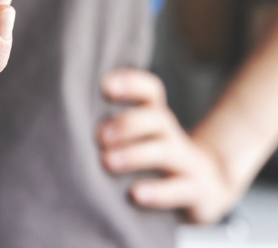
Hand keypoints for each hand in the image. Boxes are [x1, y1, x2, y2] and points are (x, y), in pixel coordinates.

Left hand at [98, 69, 243, 223]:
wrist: (209, 189)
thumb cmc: (158, 165)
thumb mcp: (143, 143)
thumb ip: (115, 134)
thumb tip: (67, 129)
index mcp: (158, 121)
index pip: (151, 92)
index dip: (131, 84)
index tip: (105, 86)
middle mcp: (173, 137)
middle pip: (157, 118)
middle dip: (127, 123)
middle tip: (99, 136)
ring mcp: (188, 163)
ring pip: (165, 151)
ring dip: (135, 154)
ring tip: (108, 162)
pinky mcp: (197, 192)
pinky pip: (179, 189)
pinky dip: (157, 192)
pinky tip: (135, 194)